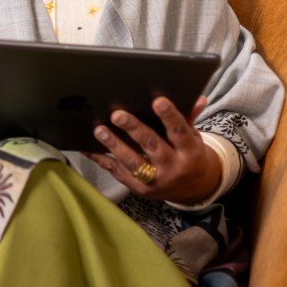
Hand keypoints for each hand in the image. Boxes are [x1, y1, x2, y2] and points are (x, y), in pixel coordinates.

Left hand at [84, 96, 220, 204]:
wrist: (192, 189)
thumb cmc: (188, 155)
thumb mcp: (193, 137)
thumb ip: (188, 118)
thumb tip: (197, 97)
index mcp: (190, 152)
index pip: (179, 131)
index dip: (169, 116)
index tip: (158, 101)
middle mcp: (173, 167)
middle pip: (152, 146)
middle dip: (134, 129)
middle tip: (117, 115)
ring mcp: (155, 180)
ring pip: (133, 162)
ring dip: (115, 145)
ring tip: (100, 130)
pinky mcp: (140, 188)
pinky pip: (118, 172)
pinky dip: (102, 160)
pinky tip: (88, 148)